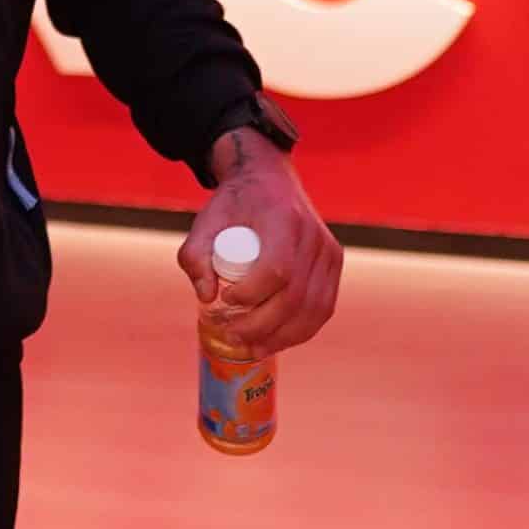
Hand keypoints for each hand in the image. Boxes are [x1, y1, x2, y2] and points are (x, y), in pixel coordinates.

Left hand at [181, 136, 341, 353]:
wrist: (269, 179)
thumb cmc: (235, 203)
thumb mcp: (206, 220)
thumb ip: (195, 255)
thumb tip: (206, 296)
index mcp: (283, 218)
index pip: (277, 269)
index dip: (252, 294)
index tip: (226, 302)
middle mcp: (313, 235)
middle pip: (295, 295)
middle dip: (262, 326)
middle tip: (232, 336)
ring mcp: (328, 250)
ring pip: (314, 308)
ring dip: (283, 337)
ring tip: (252, 348)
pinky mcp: (334, 263)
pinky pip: (323, 307)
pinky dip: (301, 331)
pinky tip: (276, 342)